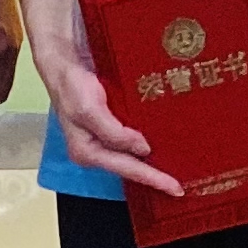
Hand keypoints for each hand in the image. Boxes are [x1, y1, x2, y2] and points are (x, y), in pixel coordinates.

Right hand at [27, 12, 185, 196]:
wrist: (66, 60)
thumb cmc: (71, 85)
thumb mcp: (88, 109)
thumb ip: (113, 132)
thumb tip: (142, 149)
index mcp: (88, 152)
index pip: (126, 169)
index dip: (152, 178)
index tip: (174, 188)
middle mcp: (97, 148)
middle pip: (132, 166)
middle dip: (155, 175)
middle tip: (181, 185)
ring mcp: (105, 137)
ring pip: (134, 154)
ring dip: (155, 161)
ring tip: (180, 168)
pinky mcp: (113, 124)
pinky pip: (134, 137)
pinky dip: (151, 140)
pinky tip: (168, 140)